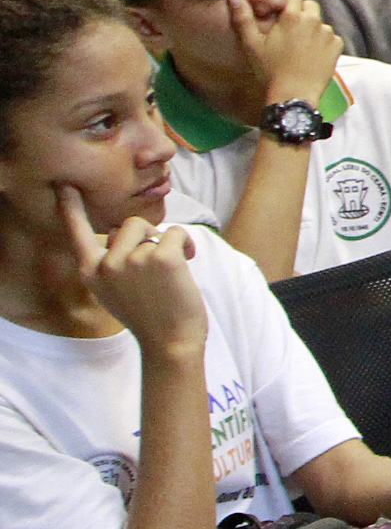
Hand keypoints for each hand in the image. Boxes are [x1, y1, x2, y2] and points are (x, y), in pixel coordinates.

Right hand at [60, 186, 205, 359]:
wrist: (171, 342)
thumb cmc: (150, 314)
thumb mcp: (116, 290)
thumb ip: (112, 261)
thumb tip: (120, 229)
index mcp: (91, 273)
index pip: (78, 234)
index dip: (71, 209)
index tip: (65, 186)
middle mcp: (106, 265)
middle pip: (129, 224)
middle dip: (148, 237)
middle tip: (158, 266)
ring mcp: (132, 261)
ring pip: (153, 229)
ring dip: (166, 243)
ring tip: (171, 270)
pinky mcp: (161, 258)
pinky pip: (176, 233)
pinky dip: (186, 244)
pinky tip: (187, 263)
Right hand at [234, 0, 341, 107]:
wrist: (294, 94)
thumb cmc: (270, 70)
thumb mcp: (252, 45)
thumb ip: (243, 19)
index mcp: (291, 18)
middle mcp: (312, 21)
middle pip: (309, 7)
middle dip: (301, 14)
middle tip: (290, 32)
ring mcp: (327, 34)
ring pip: (319, 24)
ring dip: (312, 30)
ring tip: (299, 49)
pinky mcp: (337, 46)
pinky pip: (330, 38)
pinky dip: (323, 43)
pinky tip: (311, 56)